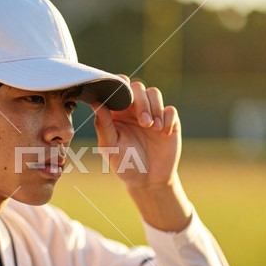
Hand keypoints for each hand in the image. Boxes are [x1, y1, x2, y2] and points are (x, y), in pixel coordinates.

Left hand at [91, 75, 180, 189]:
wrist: (148, 180)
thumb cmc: (124, 164)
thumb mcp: (110, 148)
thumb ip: (103, 126)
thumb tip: (95, 103)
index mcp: (115, 112)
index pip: (117, 88)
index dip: (119, 85)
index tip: (123, 93)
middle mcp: (132, 109)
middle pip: (137, 87)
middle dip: (141, 102)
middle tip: (143, 123)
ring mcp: (151, 114)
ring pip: (154, 93)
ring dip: (154, 108)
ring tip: (152, 128)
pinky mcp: (168, 121)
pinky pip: (170, 110)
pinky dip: (167, 119)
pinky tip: (163, 134)